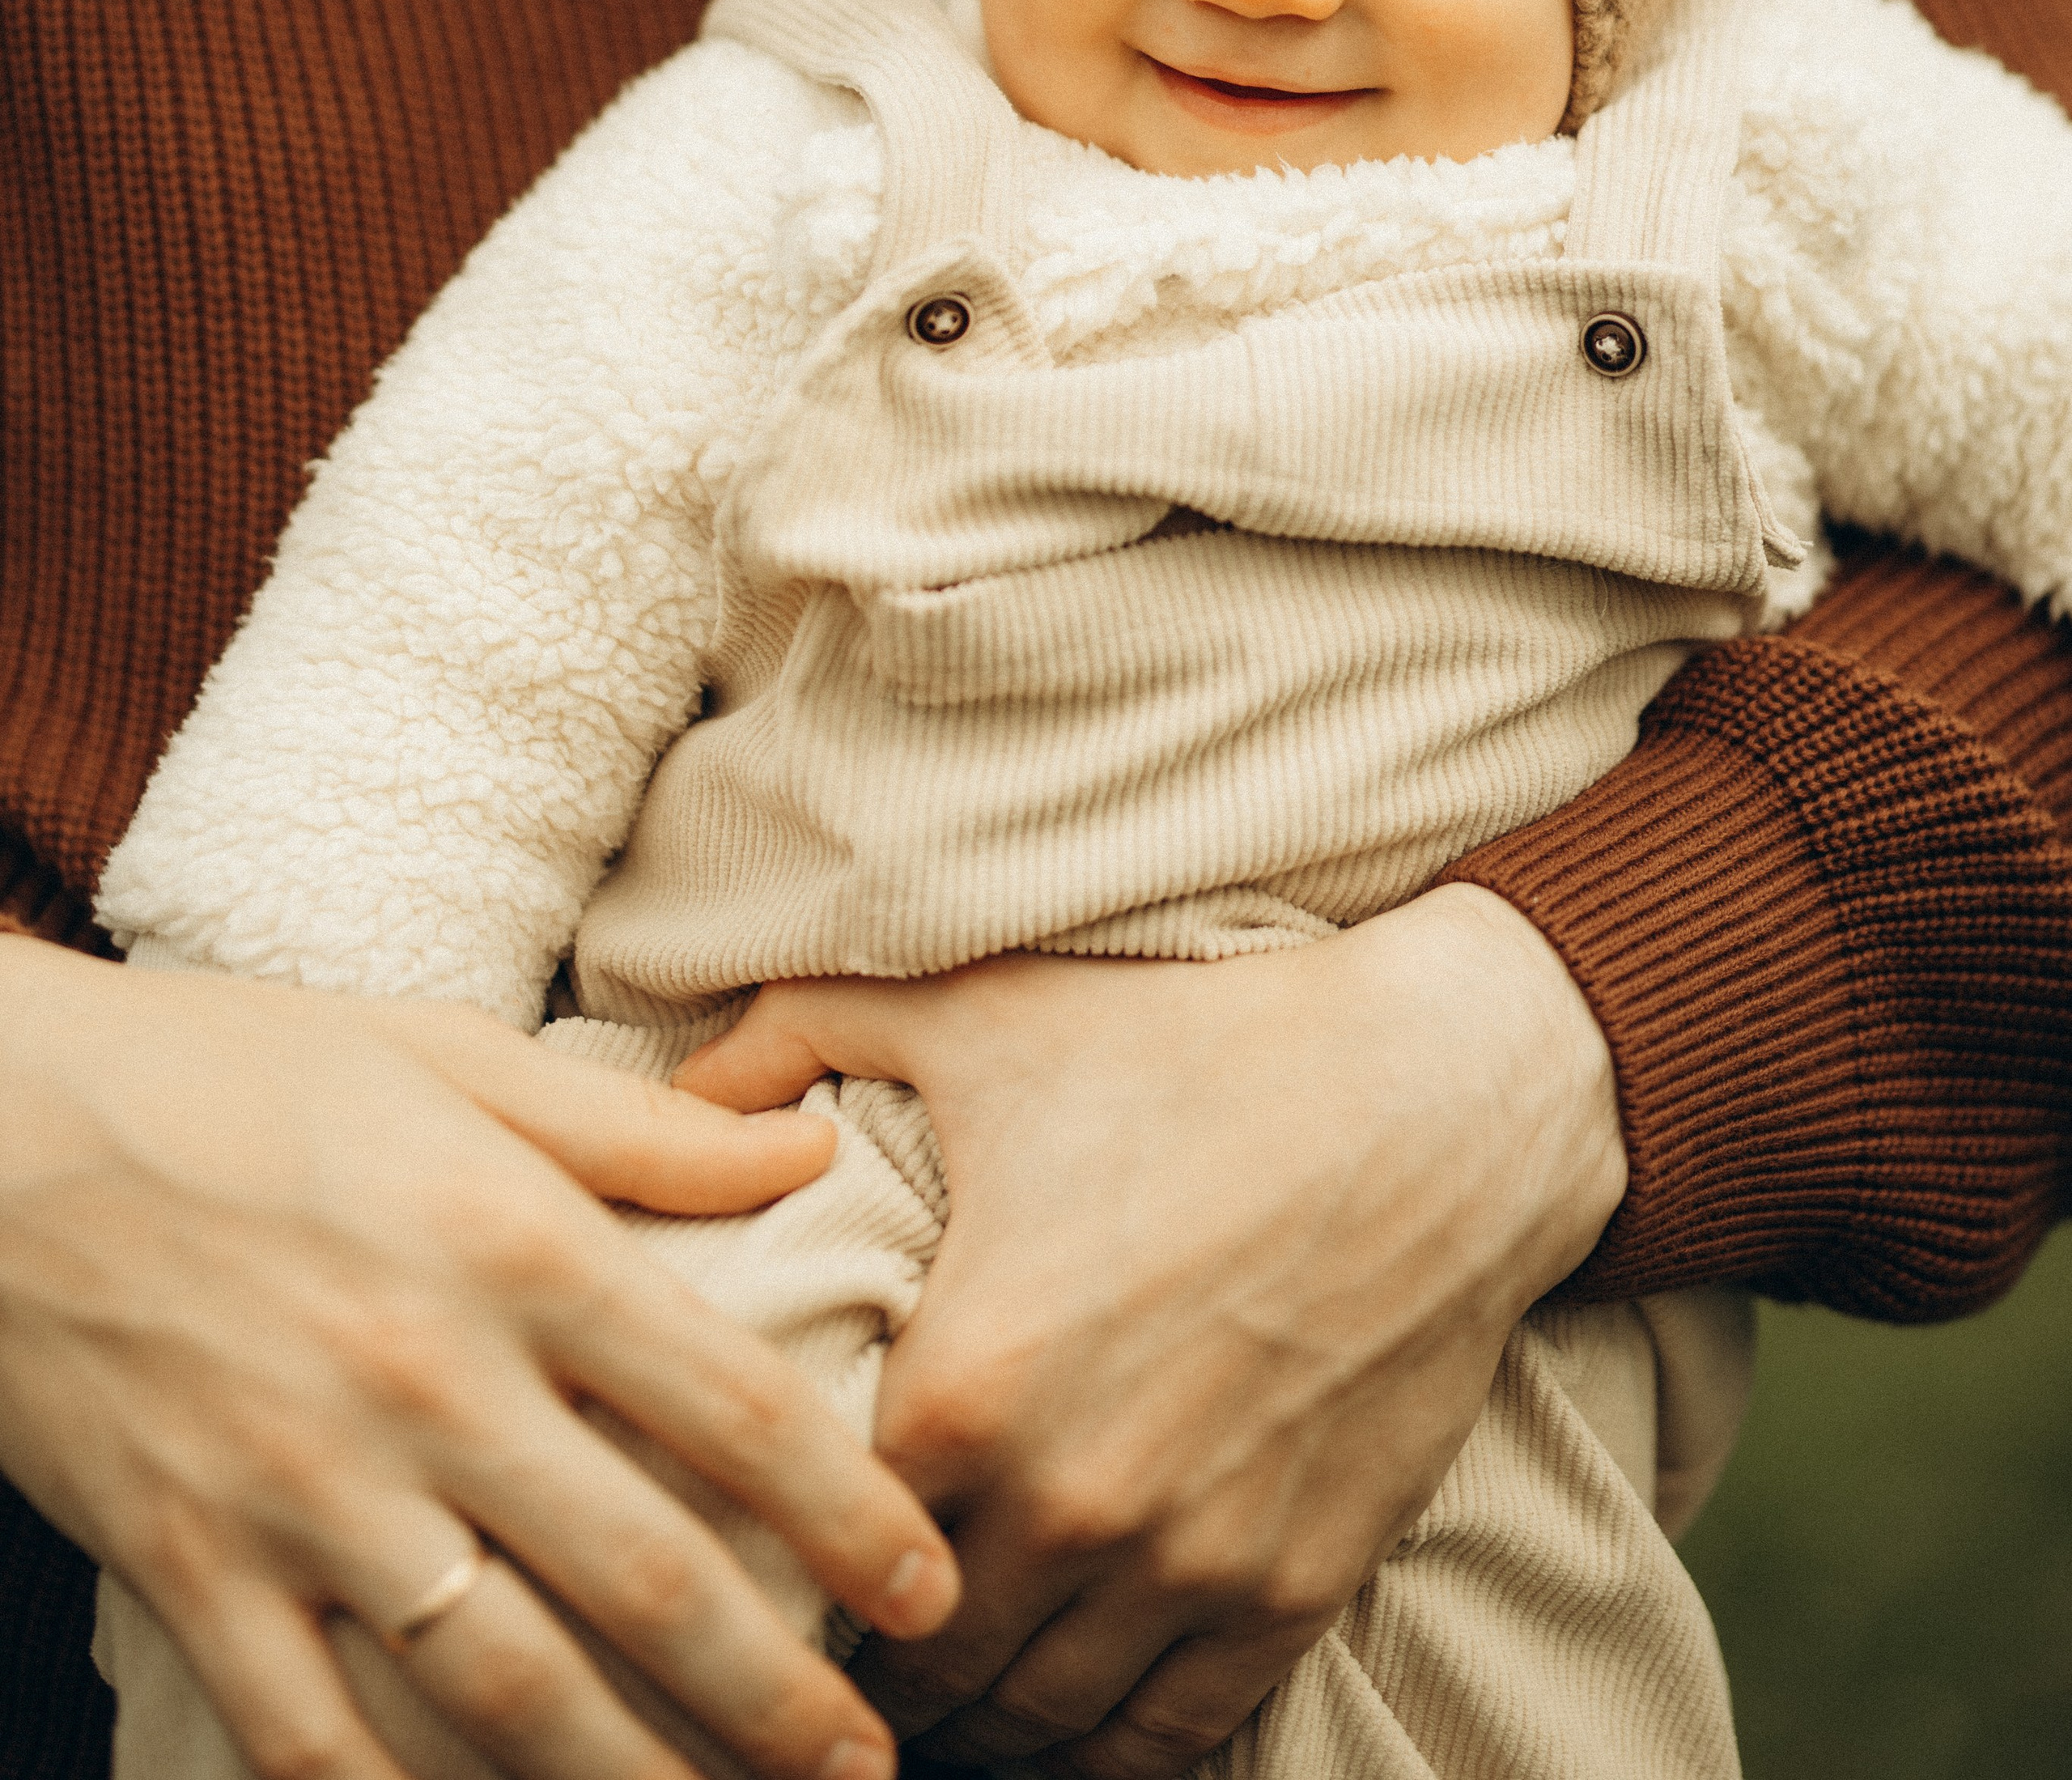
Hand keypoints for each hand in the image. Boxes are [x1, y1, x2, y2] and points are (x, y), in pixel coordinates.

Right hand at [0, 938, 957, 1779]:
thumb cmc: (233, 1075)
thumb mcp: (446, 1058)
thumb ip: (636, 1128)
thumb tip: (803, 1157)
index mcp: (511, 1242)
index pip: (734, 1402)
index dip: (854, 1511)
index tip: (931, 1591)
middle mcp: (428, 1380)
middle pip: (646, 1575)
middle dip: (778, 1694)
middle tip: (867, 1765)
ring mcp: (304, 1494)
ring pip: (505, 1690)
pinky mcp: (190, 1570)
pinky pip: (319, 1740)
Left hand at [681, 885, 1623, 1776]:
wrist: (1438, 1097)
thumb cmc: (1198, 1041)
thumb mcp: (977, 1008)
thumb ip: (794, 1034)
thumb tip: (675, 1086)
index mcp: (965, 1384)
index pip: (811, 1551)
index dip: (770, 1563)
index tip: (746, 1560)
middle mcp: (1069, 1504)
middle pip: (918, 1666)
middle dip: (864, 1661)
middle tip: (828, 1644)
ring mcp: (1191, 1563)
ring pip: (1036, 1724)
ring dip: (976, 1721)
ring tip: (932, 1693)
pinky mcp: (1294, 1588)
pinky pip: (1170, 1740)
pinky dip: (1103, 1750)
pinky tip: (1061, 1727)